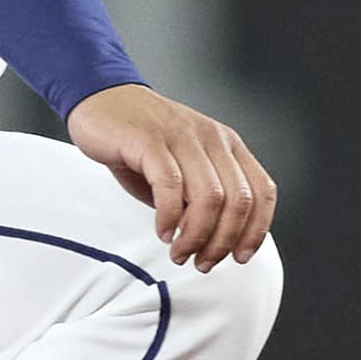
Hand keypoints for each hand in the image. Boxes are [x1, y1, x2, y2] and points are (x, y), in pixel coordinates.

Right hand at [65, 84, 275, 269]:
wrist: (99, 97)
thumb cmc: (139, 139)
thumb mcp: (180, 167)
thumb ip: (199, 196)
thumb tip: (213, 239)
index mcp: (226, 144)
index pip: (261, 191)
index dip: (255, 231)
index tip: (239, 257)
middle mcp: (211, 138)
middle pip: (237, 201)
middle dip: (222, 242)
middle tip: (200, 262)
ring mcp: (182, 136)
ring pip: (209, 198)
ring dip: (195, 236)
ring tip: (178, 252)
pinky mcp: (150, 140)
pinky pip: (171, 186)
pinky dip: (169, 217)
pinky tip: (161, 231)